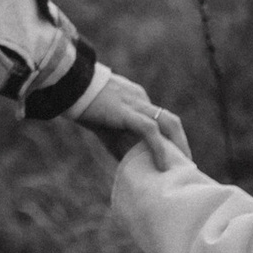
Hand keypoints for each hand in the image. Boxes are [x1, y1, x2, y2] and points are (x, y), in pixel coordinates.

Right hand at [76, 71, 191, 162]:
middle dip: (181, 143)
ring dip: (178, 145)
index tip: (175, 157)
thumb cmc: (81, 105)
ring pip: (167, 123)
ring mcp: (134, 103)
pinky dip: (158, 148)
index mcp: (136, 99)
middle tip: (185, 165)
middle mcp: (140, 99)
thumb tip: (127, 163)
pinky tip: (161, 165)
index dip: (171, 139)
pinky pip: (148, 130)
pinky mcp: (126, 111)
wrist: (67, 85)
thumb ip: (117, 139)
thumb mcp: (103, 124)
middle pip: (170, 121)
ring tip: (180, 167)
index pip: (160, 119)